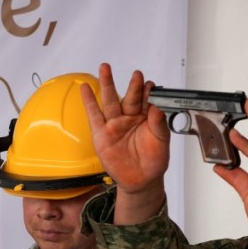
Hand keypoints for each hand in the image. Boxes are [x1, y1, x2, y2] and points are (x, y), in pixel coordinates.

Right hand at [81, 62, 170, 222]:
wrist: (140, 180)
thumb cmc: (153, 161)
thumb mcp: (162, 143)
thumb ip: (159, 125)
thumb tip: (157, 109)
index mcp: (146, 118)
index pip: (146, 100)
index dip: (148, 92)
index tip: (150, 85)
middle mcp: (130, 118)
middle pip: (129, 97)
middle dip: (132, 85)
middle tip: (135, 73)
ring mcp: (115, 124)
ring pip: (110, 101)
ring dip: (107, 84)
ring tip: (105, 68)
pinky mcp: (102, 134)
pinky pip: (94, 115)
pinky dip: (89, 102)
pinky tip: (86, 89)